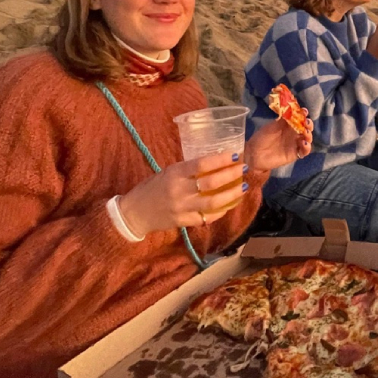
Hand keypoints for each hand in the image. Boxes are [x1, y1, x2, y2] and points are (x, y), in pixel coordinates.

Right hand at [119, 153, 248, 236]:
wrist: (134, 213)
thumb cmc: (151, 188)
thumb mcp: (167, 173)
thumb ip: (187, 170)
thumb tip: (214, 163)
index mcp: (174, 173)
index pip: (201, 164)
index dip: (220, 159)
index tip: (235, 155)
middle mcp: (179, 190)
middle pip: (211, 183)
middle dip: (231, 175)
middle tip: (244, 169)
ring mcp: (182, 208)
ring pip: (213, 202)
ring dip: (231, 195)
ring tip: (243, 187)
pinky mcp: (183, 222)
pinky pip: (206, 218)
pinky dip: (220, 212)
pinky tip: (229, 205)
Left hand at [244, 115, 313, 171]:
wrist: (254, 153)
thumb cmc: (261, 138)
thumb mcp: (272, 126)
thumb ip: (283, 120)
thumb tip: (293, 110)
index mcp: (288, 126)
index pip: (299, 119)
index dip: (303, 115)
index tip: (304, 111)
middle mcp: (293, 135)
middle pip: (306, 129)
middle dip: (309, 125)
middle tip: (306, 122)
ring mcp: (294, 144)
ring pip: (307, 139)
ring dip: (309, 135)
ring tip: (305, 132)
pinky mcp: (294, 154)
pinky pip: (304, 151)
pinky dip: (307, 147)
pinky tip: (304, 143)